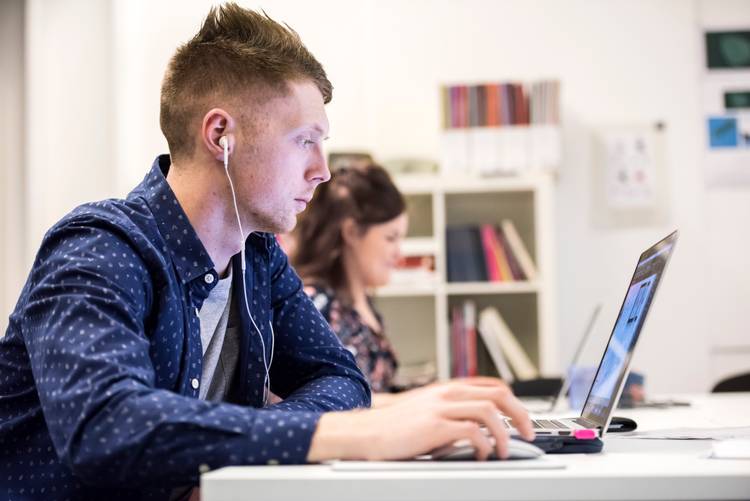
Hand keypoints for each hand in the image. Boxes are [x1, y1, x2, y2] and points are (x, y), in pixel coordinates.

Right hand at [307, 382, 533, 461]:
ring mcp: (441, 407)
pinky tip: (481, 455)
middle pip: (497, 394)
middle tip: (526, 434)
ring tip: (503, 450)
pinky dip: (483, 444)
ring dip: (503, 433)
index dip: (513, 402)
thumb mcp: (426, 411)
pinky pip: (471, 432)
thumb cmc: (394, 427)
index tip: (521, 420)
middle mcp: (447, 393)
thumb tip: (477, 427)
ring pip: (489, 411)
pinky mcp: (434, 425)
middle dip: (519, 415)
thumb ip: (450, 412)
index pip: (491, 385)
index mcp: (447, 388)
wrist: (366, 432)